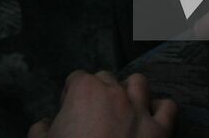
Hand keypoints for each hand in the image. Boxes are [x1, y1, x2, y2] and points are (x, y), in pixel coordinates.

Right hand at [29, 71, 176, 137]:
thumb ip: (40, 130)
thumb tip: (44, 125)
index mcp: (84, 91)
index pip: (76, 79)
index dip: (70, 95)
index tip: (69, 111)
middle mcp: (114, 93)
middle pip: (106, 78)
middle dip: (100, 91)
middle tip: (93, 114)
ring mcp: (140, 110)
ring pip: (139, 83)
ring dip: (131, 92)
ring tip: (124, 108)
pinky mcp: (160, 131)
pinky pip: (168, 108)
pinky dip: (160, 110)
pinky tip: (151, 119)